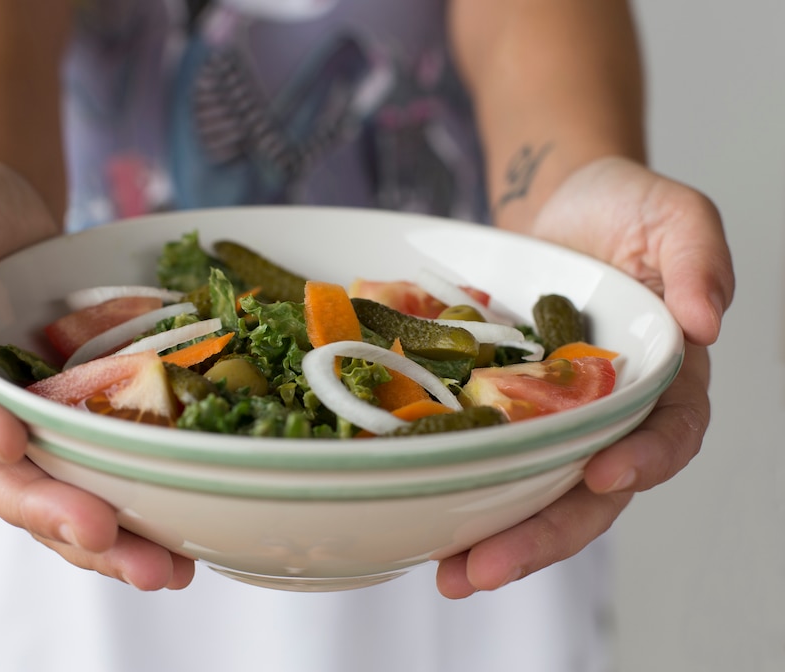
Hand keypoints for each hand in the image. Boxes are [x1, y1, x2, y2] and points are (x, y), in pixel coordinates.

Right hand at [0, 160, 194, 589]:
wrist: (11, 229)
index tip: (8, 439)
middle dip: (45, 509)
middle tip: (99, 531)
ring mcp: (8, 438)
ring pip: (43, 502)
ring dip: (96, 544)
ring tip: (156, 570)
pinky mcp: (58, 442)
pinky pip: (84, 488)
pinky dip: (126, 524)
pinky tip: (172, 551)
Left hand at [435, 156, 733, 596]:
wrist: (561, 205)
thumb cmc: (627, 209)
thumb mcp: (674, 215)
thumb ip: (699, 257)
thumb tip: (707, 320)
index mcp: (665, 377)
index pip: (669, 432)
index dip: (644, 461)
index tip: (605, 476)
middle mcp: (611, 411)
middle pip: (591, 491)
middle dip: (545, 534)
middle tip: (488, 568)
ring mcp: (554, 416)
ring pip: (533, 489)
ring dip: (495, 536)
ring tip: (451, 576)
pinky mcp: (503, 407)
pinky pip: (486, 453)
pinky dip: (458, 487)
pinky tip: (421, 519)